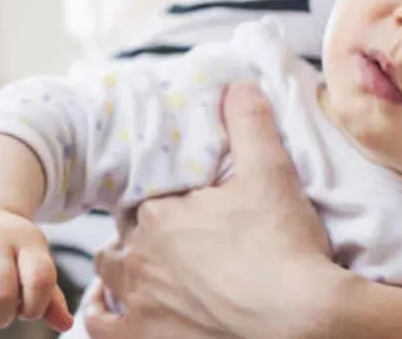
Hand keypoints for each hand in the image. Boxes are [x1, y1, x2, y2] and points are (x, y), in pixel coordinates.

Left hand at [85, 81, 342, 338]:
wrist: (300, 320)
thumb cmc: (285, 249)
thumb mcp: (272, 174)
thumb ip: (251, 125)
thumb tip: (238, 86)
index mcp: (160, 214)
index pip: (144, 200)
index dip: (162, 203)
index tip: (183, 209)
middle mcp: (139, 256)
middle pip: (126, 235)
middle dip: (143, 234)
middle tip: (175, 241)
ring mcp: (138, 302)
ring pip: (109, 275)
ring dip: (120, 269)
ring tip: (142, 269)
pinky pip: (101, 326)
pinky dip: (103, 316)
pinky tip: (111, 310)